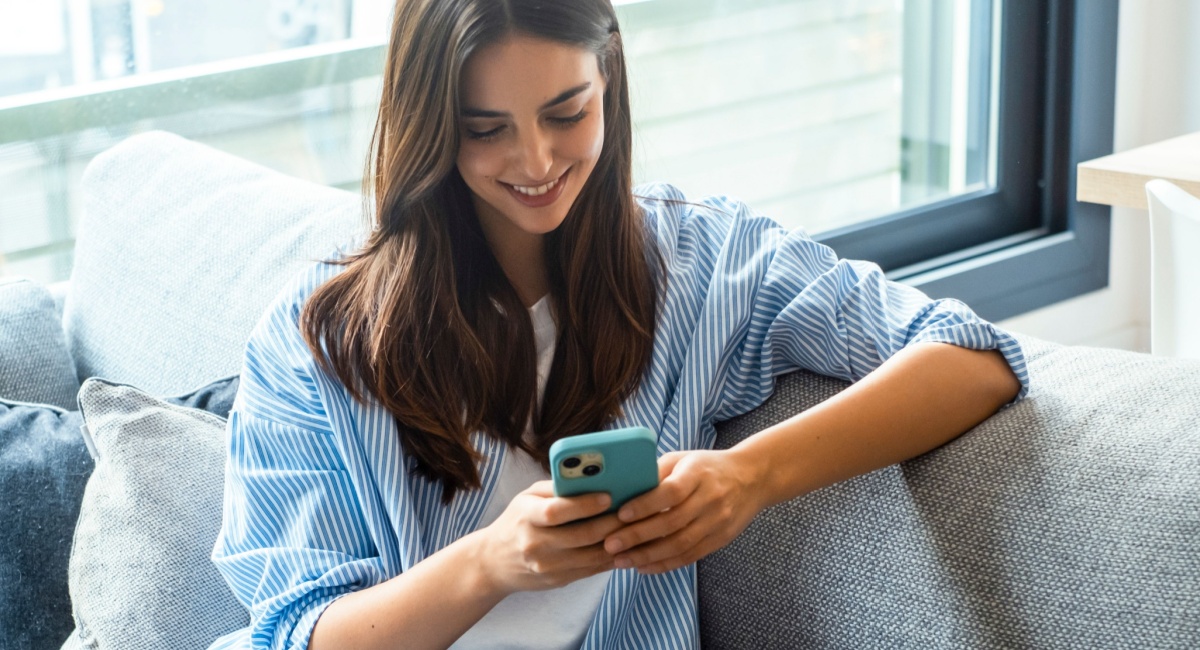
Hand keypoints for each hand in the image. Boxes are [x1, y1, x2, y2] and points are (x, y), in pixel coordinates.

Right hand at [475, 480, 623, 594]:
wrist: (493, 563)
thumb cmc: (517, 521)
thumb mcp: (527, 497)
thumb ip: (556, 487)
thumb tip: (593, 478)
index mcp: (527, 517)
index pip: (557, 511)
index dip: (585, 504)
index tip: (608, 496)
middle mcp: (535, 544)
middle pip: (582, 535)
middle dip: (612, 523)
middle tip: (633, 512)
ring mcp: (547, 566)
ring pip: (591, 556)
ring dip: (617, 543)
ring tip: (635, 528)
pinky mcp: (557, 580)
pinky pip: (591, 570)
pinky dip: (610, 558)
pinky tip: (624, 547)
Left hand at [602, 450, 763, 574]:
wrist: (751, 479)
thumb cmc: (706, 467)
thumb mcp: (682, 459)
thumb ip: (656, 472)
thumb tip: (622, 488)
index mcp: (698, 473)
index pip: (671, 492)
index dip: (645, 504)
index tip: (621, 514)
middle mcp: (710, 499)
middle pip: (672, 522)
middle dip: (638, 536)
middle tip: (610, 544)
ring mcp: (717, 522)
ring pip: (680, 544)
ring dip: (648, 556)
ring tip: (621, 560)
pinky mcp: (719, 539)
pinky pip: (690, 556)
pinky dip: (665, 564)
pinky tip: (643, 567)